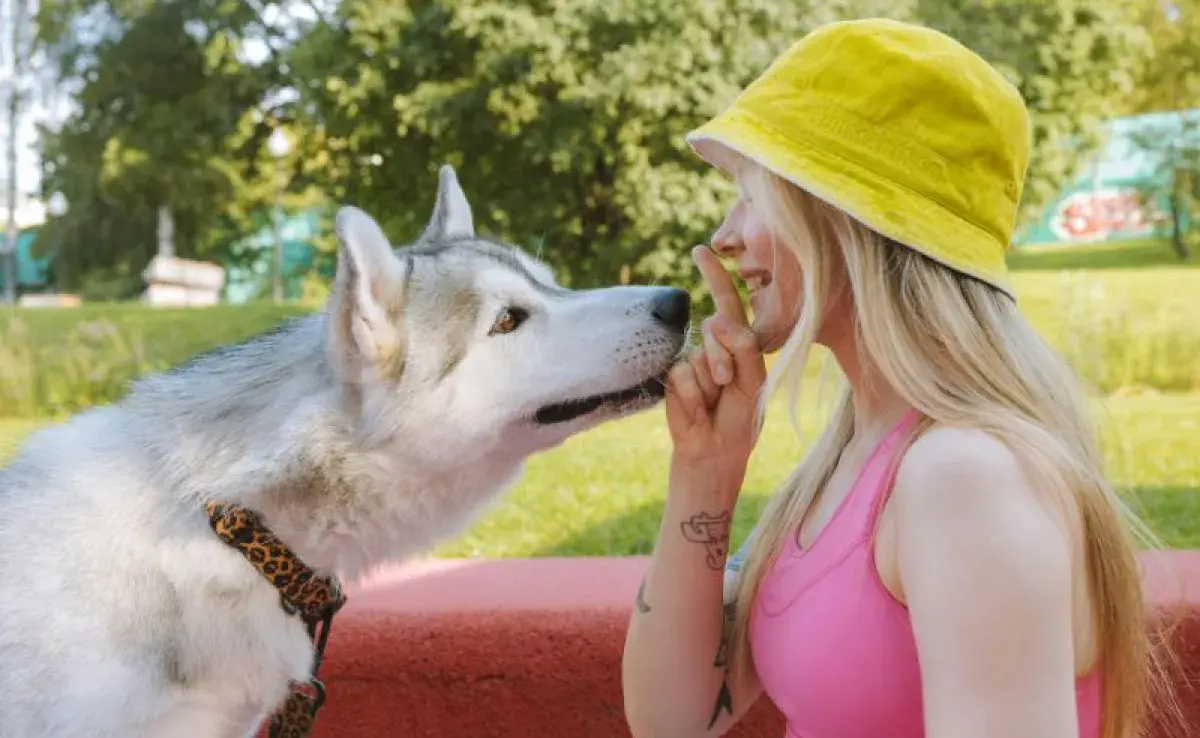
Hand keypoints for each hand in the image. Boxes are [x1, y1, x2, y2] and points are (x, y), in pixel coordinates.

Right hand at [665, 245, 766, 491]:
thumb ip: (743, 347)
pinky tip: (697, 408)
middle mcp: (713, 346)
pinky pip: (683, 373)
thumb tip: (715, 318)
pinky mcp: (672, 376)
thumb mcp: (754, 382)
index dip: (715, 275)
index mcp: (738, 343)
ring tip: (714, 402)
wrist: (715, 450)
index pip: (727, 303)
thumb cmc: (740, 419)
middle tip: (728, 387)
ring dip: (711, 382)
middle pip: (718, 327)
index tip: (700, 249)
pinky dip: (694, 394)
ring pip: (702, 354)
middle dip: (726, 357)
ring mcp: (691, 359)